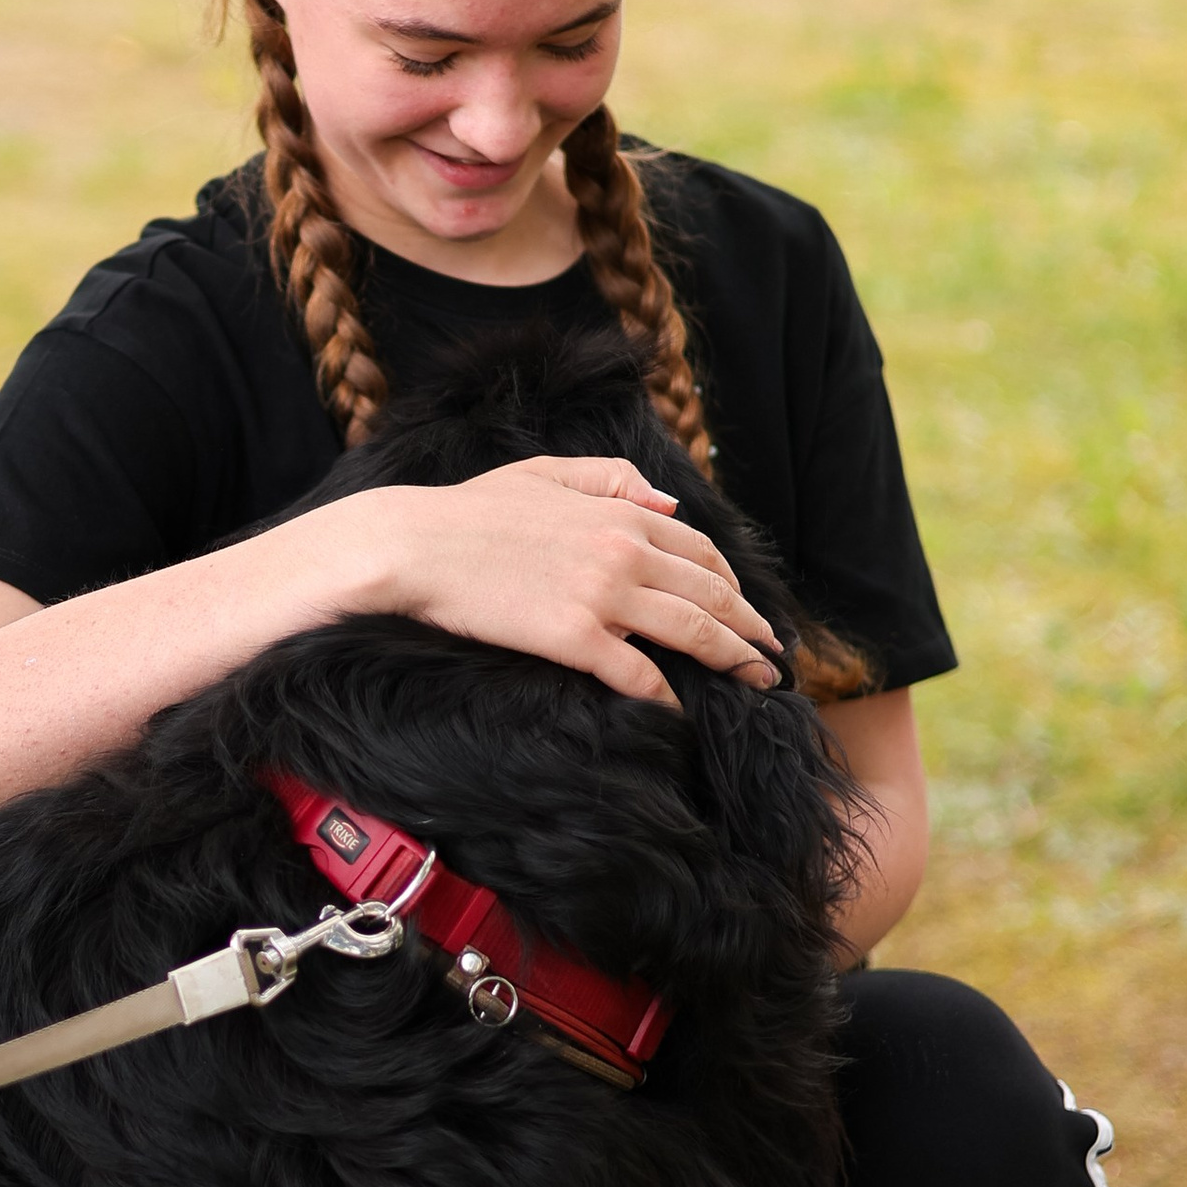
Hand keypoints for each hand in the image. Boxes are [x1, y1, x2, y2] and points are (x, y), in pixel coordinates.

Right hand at [344, 456, 782, 710]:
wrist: (412, 547)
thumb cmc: (466, 511)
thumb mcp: (543, 473)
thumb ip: (610, 479)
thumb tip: (668, 503)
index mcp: (618, 512)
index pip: (700, 549)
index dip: (733, 583)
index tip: (748, 608)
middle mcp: (623, 551)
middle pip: (711, 593)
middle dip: (751, 627)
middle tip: (773, 655)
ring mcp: (603, 597)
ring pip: (693, 633)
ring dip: (734, 660)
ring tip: (757, 683)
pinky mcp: (576, 639)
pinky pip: (639, 675)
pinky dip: (668, 698)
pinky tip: (682, 714)